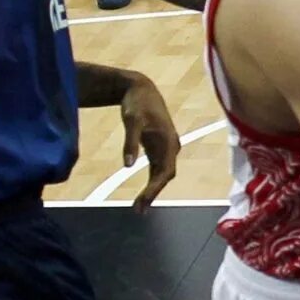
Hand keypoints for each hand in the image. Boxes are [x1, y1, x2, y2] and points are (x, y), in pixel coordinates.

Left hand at [119, 76, 179, 210]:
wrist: (141, 89)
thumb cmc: (137, 103)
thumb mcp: (132, 121)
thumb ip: (130, 143)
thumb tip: (128, 166)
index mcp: (168, 141)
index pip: (165, 172)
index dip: (155, 189)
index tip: (143, 202)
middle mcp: (172, 146)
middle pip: (166, 175)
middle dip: (153, 193)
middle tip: (138, 210)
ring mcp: (166, 146)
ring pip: (163, 173)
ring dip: (153, 190)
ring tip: (139, 206)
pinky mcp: (159, 146)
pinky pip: (158, 168)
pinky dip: (152, 181)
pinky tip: (143, 192)